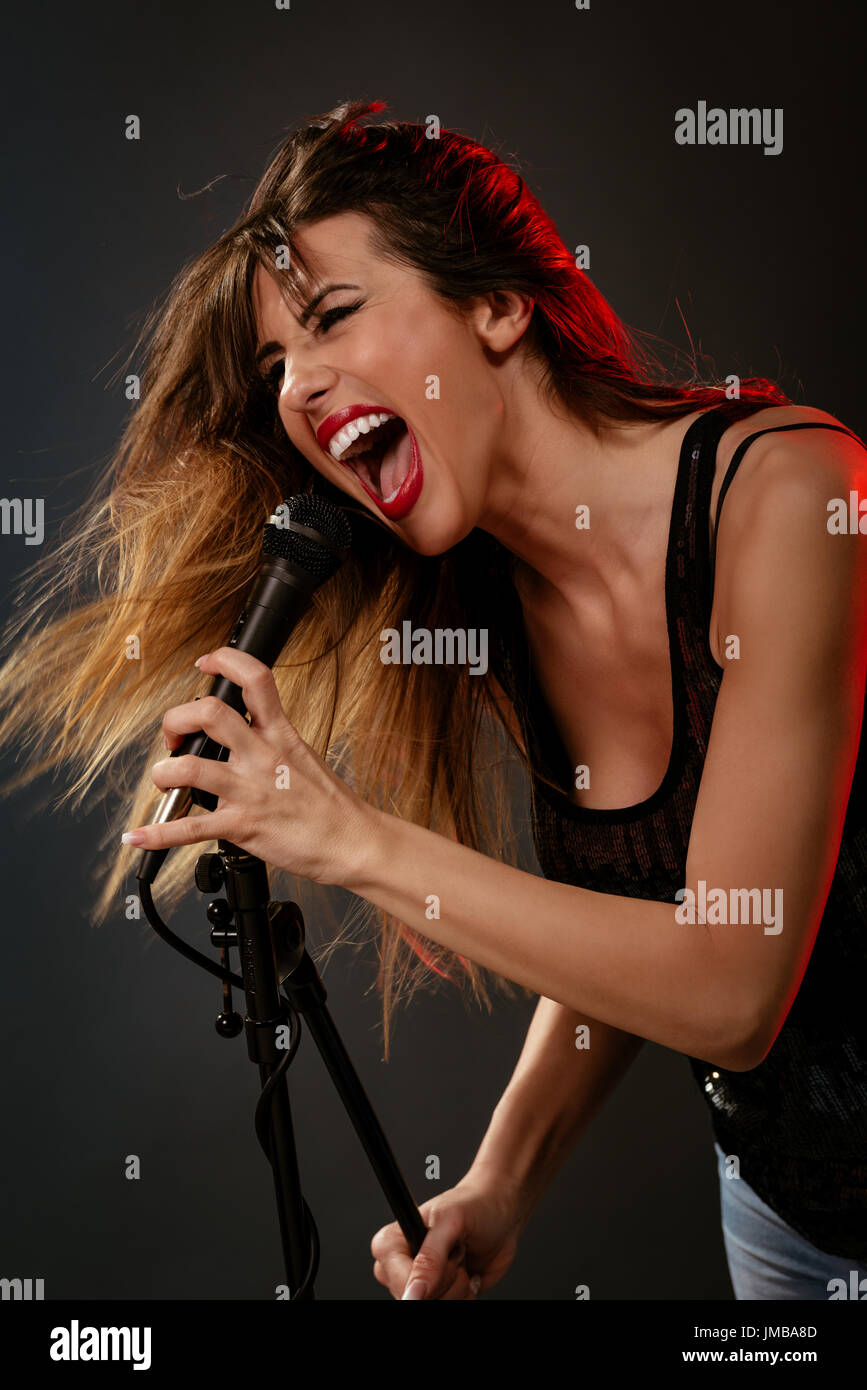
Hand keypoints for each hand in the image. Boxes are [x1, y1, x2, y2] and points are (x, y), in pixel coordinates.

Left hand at [122, 647, 381, 886]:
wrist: (352, 841)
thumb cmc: (332, 806)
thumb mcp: (305, 758)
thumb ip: (272, 744)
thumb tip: (245, 739)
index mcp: (280, 735)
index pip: (255, 680)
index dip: (225, 661)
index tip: (206, 662)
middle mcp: (262, 756)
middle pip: (210, 713)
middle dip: (177, 719)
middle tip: (174, 737)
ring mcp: (251, 790)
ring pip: (191, 767)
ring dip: (164, 772)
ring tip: (163, 780)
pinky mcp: (243, 826)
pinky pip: (191, 827)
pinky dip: (157, 834)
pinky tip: (138, 837)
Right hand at [371, 1170, 524, 1299]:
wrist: (501, 1214)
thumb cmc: (475, 1206)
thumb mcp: (451, 1222)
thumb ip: (430, 1258)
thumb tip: (412, 1294)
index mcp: (393, 1242)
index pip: (396, 1280)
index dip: (421, 1282)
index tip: (444, 1268)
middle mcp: (403, 1266)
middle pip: (416, 1300)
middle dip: (445, 1282)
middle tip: (454, 1253)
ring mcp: (424, 1284)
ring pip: (436, 1307)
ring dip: (459, 1289)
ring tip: (462, 1259)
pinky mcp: (443, 1295)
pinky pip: (451, 1309)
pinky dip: (466, 1297)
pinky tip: (468, 1273)